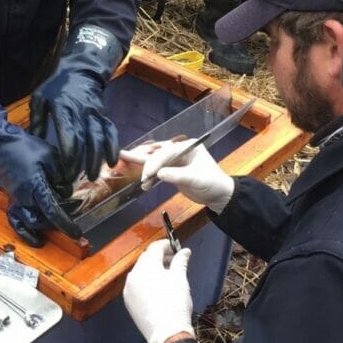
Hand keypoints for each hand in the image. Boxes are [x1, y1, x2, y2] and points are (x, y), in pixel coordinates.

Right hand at [0, 84, 79, 245]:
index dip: (65, 224)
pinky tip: (36, 240)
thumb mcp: (51, 156)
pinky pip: (16, 223)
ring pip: (32, 224)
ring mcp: (16, 201)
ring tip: (56, 220)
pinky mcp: (11, 201)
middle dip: (60, 219)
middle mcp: (24, 197)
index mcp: (35, 185)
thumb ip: (61, 175)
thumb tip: (67, 191)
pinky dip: (25, 234)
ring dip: (45, 225)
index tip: (76, 233)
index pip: (52, 211)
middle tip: (72, 208)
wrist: (4, 144)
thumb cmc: (27, 147)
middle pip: (44, 219)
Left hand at [30, 25, 122, 180]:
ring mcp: (95, 113)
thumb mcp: (39, 98)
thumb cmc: (55, 87)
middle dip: (81, 161)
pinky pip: (111, 131)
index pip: (69, 132)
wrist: (79, 70)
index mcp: (63, 107)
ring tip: (92, 176)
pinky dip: (113, 146)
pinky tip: (111, 162)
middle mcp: (82, 111)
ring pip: (99, 137)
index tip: (66, 169)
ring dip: (97, 158)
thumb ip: (37, 120)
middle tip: (75, 180)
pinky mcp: (103, 115)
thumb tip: (34, 142)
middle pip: (85, 139)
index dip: (69, 152)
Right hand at [119, 139, 234, 212]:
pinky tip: (140, 176)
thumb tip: (158, 174)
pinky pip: (157, 169)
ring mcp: (176, 160)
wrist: (219, 195)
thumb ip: (177, 176)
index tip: (146, 175)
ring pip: (155, 159)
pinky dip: (149, 174)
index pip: (167, 152)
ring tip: (123, 157)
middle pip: (158, 152)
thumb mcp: (196, 179)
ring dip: (142, 163)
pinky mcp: (172, 170)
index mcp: (188, 147)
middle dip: (143, 157)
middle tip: (125, 157)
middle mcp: (180, 150)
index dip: (154, 162)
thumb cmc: (212, 183)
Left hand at [123, 239, 194, 342]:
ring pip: (140, 272)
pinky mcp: (128, 301)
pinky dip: (145, 282)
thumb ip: (180, 261)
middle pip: (146, 259)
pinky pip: (136, 285)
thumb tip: (184, 252)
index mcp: (146, 267)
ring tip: (166, 275)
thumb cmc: (175, 304)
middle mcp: (134, 275)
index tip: (175, 248)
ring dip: (152, 269)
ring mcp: (129, 289)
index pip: (154, 248)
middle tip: (173, 260)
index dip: (166, 245)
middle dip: (159, 257)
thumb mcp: (180, 279)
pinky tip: (156, 288)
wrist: (166, 332)